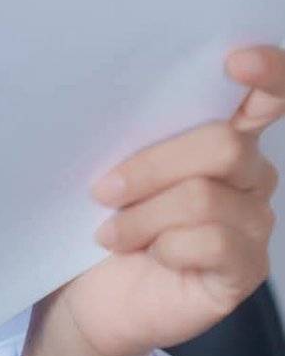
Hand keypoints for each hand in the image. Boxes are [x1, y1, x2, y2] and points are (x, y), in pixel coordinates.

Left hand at [40, 44, 282, 355]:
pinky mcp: (247, 268)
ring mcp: (255, 223)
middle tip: (103, 191)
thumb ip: (142, 130)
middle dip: (151, 166)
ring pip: (204, 197)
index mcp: (225, 135)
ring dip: (144, 216)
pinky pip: (213, 243)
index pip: (269, 94)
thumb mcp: (118, 165)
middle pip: (223, 145)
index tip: (235, 61)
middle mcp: (252, 174)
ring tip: (111, 233)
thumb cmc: (105, 218)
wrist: (89, 293)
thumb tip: (127, 95)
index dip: (268, 71)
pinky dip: (165, 246)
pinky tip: (146, 255)